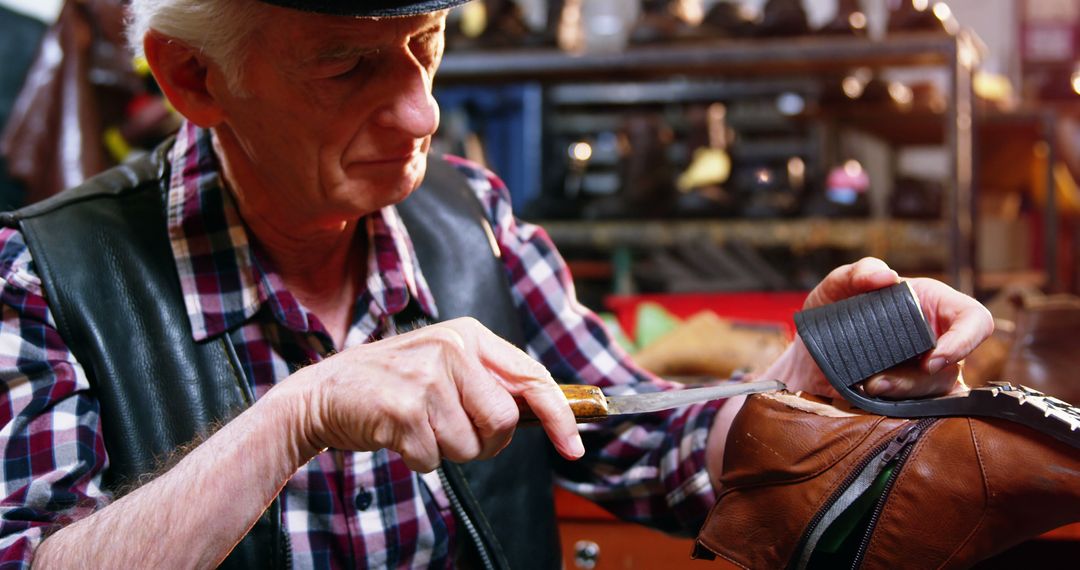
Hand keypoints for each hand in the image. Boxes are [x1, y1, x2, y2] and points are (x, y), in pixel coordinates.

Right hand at [290, 317, 583, 471]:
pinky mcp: (404, 409)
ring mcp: (427, 377)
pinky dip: (418, 459)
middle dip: (485, 442)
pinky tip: (397, 435)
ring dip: (445, 450)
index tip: (573, 446)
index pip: (533, 377)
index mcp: (468, 334)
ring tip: (416, 426)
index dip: (559, 416)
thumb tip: (544, 412)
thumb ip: (488, 381)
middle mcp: (451, 348)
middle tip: (453, 434)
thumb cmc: (388, 385)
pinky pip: (434, 458)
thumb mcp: (442, 365)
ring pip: (469, 445)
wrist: (321, 394)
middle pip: (504, 421)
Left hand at [776, 257, 992, 398]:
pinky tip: (865, 398)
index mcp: (932, 306)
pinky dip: (890, 405)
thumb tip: (886, 276)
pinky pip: (915, 409)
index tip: (932, 359)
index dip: (965, 340)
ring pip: (933, 393)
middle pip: (953, 367)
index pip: (975, 320)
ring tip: (866, 387)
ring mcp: (923, 372)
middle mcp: (935, 340)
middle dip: (916, 380)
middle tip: (877, 382)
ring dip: (900, 394)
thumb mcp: (839, 286)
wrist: (807, 352)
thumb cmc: (831, 312)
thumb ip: (859, 271)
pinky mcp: (907, 397)